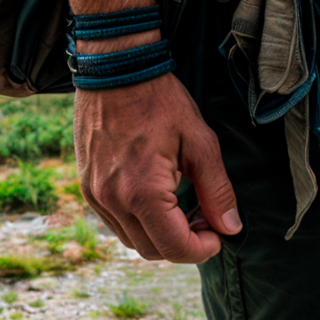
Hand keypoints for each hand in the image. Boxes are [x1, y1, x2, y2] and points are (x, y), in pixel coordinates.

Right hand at [74, 72, 240, 260]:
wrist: (117, 69)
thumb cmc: (161, 100)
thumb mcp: (199, 140)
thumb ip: (216, 189)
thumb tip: (231, 227)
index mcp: (142, 193)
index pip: (174, 248)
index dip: (202, 249)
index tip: (220, 235)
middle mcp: (113, 201)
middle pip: (151, 250)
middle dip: (183, 243)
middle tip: (206, 218)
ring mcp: (96, 195)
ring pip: (131, 239)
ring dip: (160, 234)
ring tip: (186, 208)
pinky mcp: (88, 186)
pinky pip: (115, 221)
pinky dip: (139, 221)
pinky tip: (160, 197)